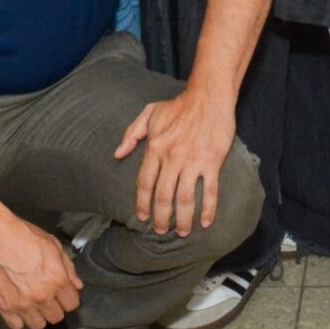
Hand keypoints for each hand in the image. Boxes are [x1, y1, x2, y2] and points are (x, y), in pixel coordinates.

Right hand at [0, 211, 84, 328]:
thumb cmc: (22, 236)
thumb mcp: (53, 245)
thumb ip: (68, 268)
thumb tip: (76, 284)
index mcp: (57, 280)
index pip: (72, 304)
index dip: (68, 298)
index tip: (63, 294)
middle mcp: (41, 296)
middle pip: (56, 317)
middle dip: (54, 307)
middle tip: (47, 295)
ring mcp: (21, 304)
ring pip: (38, 325)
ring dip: (38, 315)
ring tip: (33, 302)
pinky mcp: (4, 307)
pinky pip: (16, 326)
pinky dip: (18, 319)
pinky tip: (19, 306)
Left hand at [115, 84, 237, 235]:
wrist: (208, 97)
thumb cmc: (179, 105)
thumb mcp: (150, 113)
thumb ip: (132, 133)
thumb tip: (118, 154)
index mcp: (156, 148)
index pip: (145, 183)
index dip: (142, 203)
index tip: (142, 218)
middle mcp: (172, 158)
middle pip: (163, 196)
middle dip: (160, 217)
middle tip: (160, 230)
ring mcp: (193, 162)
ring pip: (185, 199)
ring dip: (182, 219)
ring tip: (181, 231)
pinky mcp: (212, 163)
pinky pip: (210, 191)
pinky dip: (208, 209)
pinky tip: (206, 222)